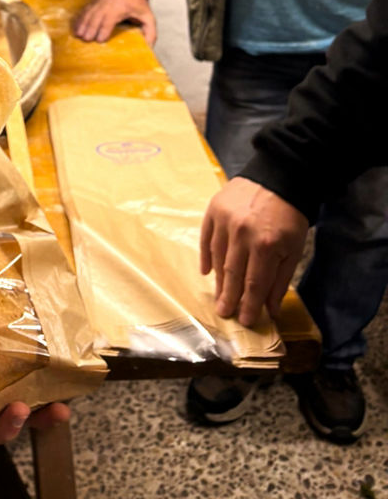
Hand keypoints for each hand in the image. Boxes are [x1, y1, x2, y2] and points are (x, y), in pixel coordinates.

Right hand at [73, 0, 155, 44]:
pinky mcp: (94, 1)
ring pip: (89, 12)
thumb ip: (150, 32)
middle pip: (97, 16)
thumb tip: (148, 47)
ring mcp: (100, 1)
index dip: (104, 29)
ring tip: (78, 35)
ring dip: (83, 24)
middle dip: (91, 28)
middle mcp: (108, 3)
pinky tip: (76, 27)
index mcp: (121, 7)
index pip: (111, 18)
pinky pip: (85, 10)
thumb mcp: (149, 17)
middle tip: (86, 40)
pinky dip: (80, 19)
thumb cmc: (139, 5)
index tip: (100, 40)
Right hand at [200, 176, 308, 326]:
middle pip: (233, 273)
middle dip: (229, 297)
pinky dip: (205, 255)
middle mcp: (242, 234)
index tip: (245, 321)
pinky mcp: (214, 208)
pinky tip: (206, 271)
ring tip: (218, 296)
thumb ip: (280, 280)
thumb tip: (270, 309)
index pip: (253, 284)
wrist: (279, 177)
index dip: (249, 305)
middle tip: (224, 314)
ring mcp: (225, 220)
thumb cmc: (290, 216)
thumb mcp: (294, 250)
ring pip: (218, 257)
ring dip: (218, 280)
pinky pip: (206, 237)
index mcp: (266, 246)